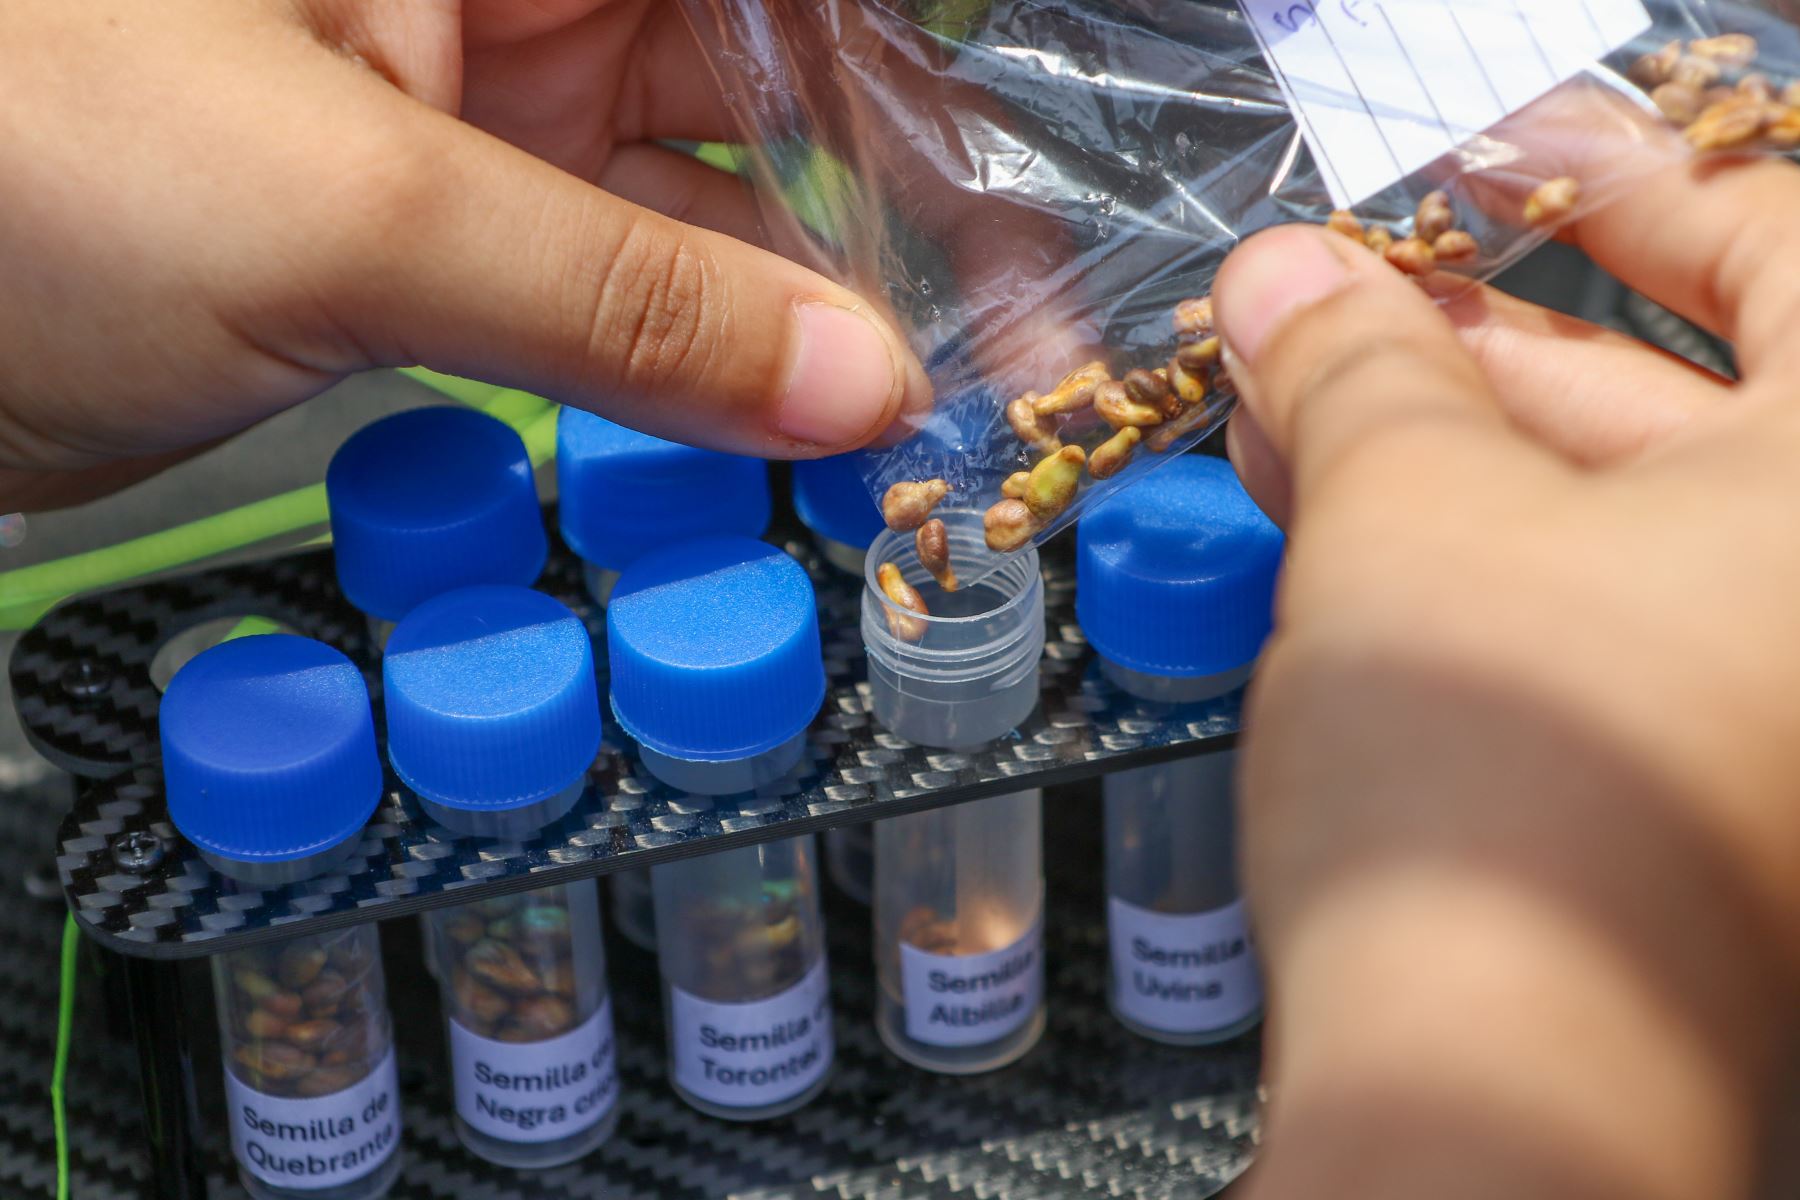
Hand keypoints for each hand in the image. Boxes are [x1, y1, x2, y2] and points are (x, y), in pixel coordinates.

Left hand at [0, 0, 931, 510]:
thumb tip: (855, 382)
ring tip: (916, 411)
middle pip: (771, 64)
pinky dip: (700, 365)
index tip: (1027, 164)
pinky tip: (785, 430)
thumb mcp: (346, 214)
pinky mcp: (438, 231)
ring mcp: (472, 107)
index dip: (912, 52)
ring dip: (807, 304)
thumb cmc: (1, 165)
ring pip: (703, 192)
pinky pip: (619, 291)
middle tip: (1011, 333)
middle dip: (894, 197)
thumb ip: (625, 307)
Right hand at [1218, 150, 1799, 1197]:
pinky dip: (1490, 580)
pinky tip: (1352, 555)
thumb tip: (1289, 283)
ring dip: (1461, 464)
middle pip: (1696, 400)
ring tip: (1302, 428)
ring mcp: (1791, 721)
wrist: (1500, 1107)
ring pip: (1632, 534)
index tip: (1488, 167)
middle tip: (1343, 319)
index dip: (1616, 184)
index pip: (1781, 243)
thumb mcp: (1408, 519)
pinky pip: (1613, 640)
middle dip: (1491, 348)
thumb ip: (1358, 370)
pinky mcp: (1725, 817)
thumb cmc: (1506, 801)